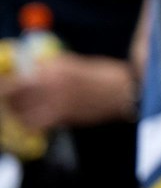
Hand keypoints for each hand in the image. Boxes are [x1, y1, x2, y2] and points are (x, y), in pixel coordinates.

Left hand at [0, 53, 137, 130]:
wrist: (122, 92)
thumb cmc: (100, 75)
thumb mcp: (73, 64)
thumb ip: (50, 66)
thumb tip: (30, 69)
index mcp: (54, 68)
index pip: (16, 78)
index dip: (4, 84)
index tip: (2, 86)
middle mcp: (52, 84)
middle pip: (14, 95)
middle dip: (6, 98)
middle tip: (5, 99)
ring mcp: (56, 102)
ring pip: (21, 112)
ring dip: (14, 111)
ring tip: (13, 110)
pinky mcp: (63, 117)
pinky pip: (36, 124)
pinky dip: (28, 123)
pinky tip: (28, 120)